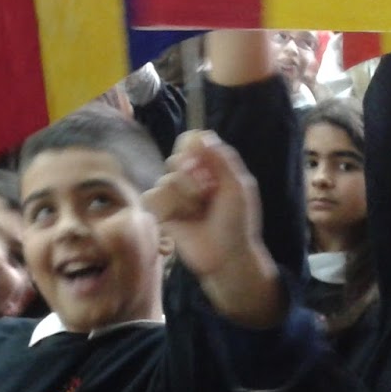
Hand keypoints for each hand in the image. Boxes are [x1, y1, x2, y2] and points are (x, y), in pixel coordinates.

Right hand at [144, 130, 281, 327]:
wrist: (225, 256)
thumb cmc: (237, 222)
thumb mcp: (237, 187)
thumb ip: (222, 159)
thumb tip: (201, 134)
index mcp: (211, 168)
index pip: (192, 143)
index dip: (193, 149)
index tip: (201, 162)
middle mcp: (191, 179)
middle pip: (177, 159)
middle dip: (192, 176)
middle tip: (207, 193)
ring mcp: (175, 196)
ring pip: (166, 179)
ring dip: (184, 196)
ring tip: (197, 212)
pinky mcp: (162, 212)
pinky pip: (153, 196)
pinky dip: (168, 206)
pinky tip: (181, 219)